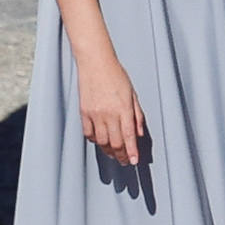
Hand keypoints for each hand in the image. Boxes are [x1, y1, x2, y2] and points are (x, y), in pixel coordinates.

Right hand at [77, 49, 144, 166]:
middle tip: (125, 160)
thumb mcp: (132, 94)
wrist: (95, 62)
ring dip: (108, 150)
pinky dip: (95, 140)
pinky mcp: (84, 112)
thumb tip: (139, 133)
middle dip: (121, 155)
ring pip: (102, 141)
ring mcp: (95, 114)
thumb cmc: (115, 74)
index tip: (134, 161)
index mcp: (124, 108)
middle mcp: (109, 113)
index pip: (129, 137)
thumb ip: (137, 115)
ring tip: (114, 154)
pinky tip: (100, 140)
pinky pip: (89, 133)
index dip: (132, 152)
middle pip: (115, 143)